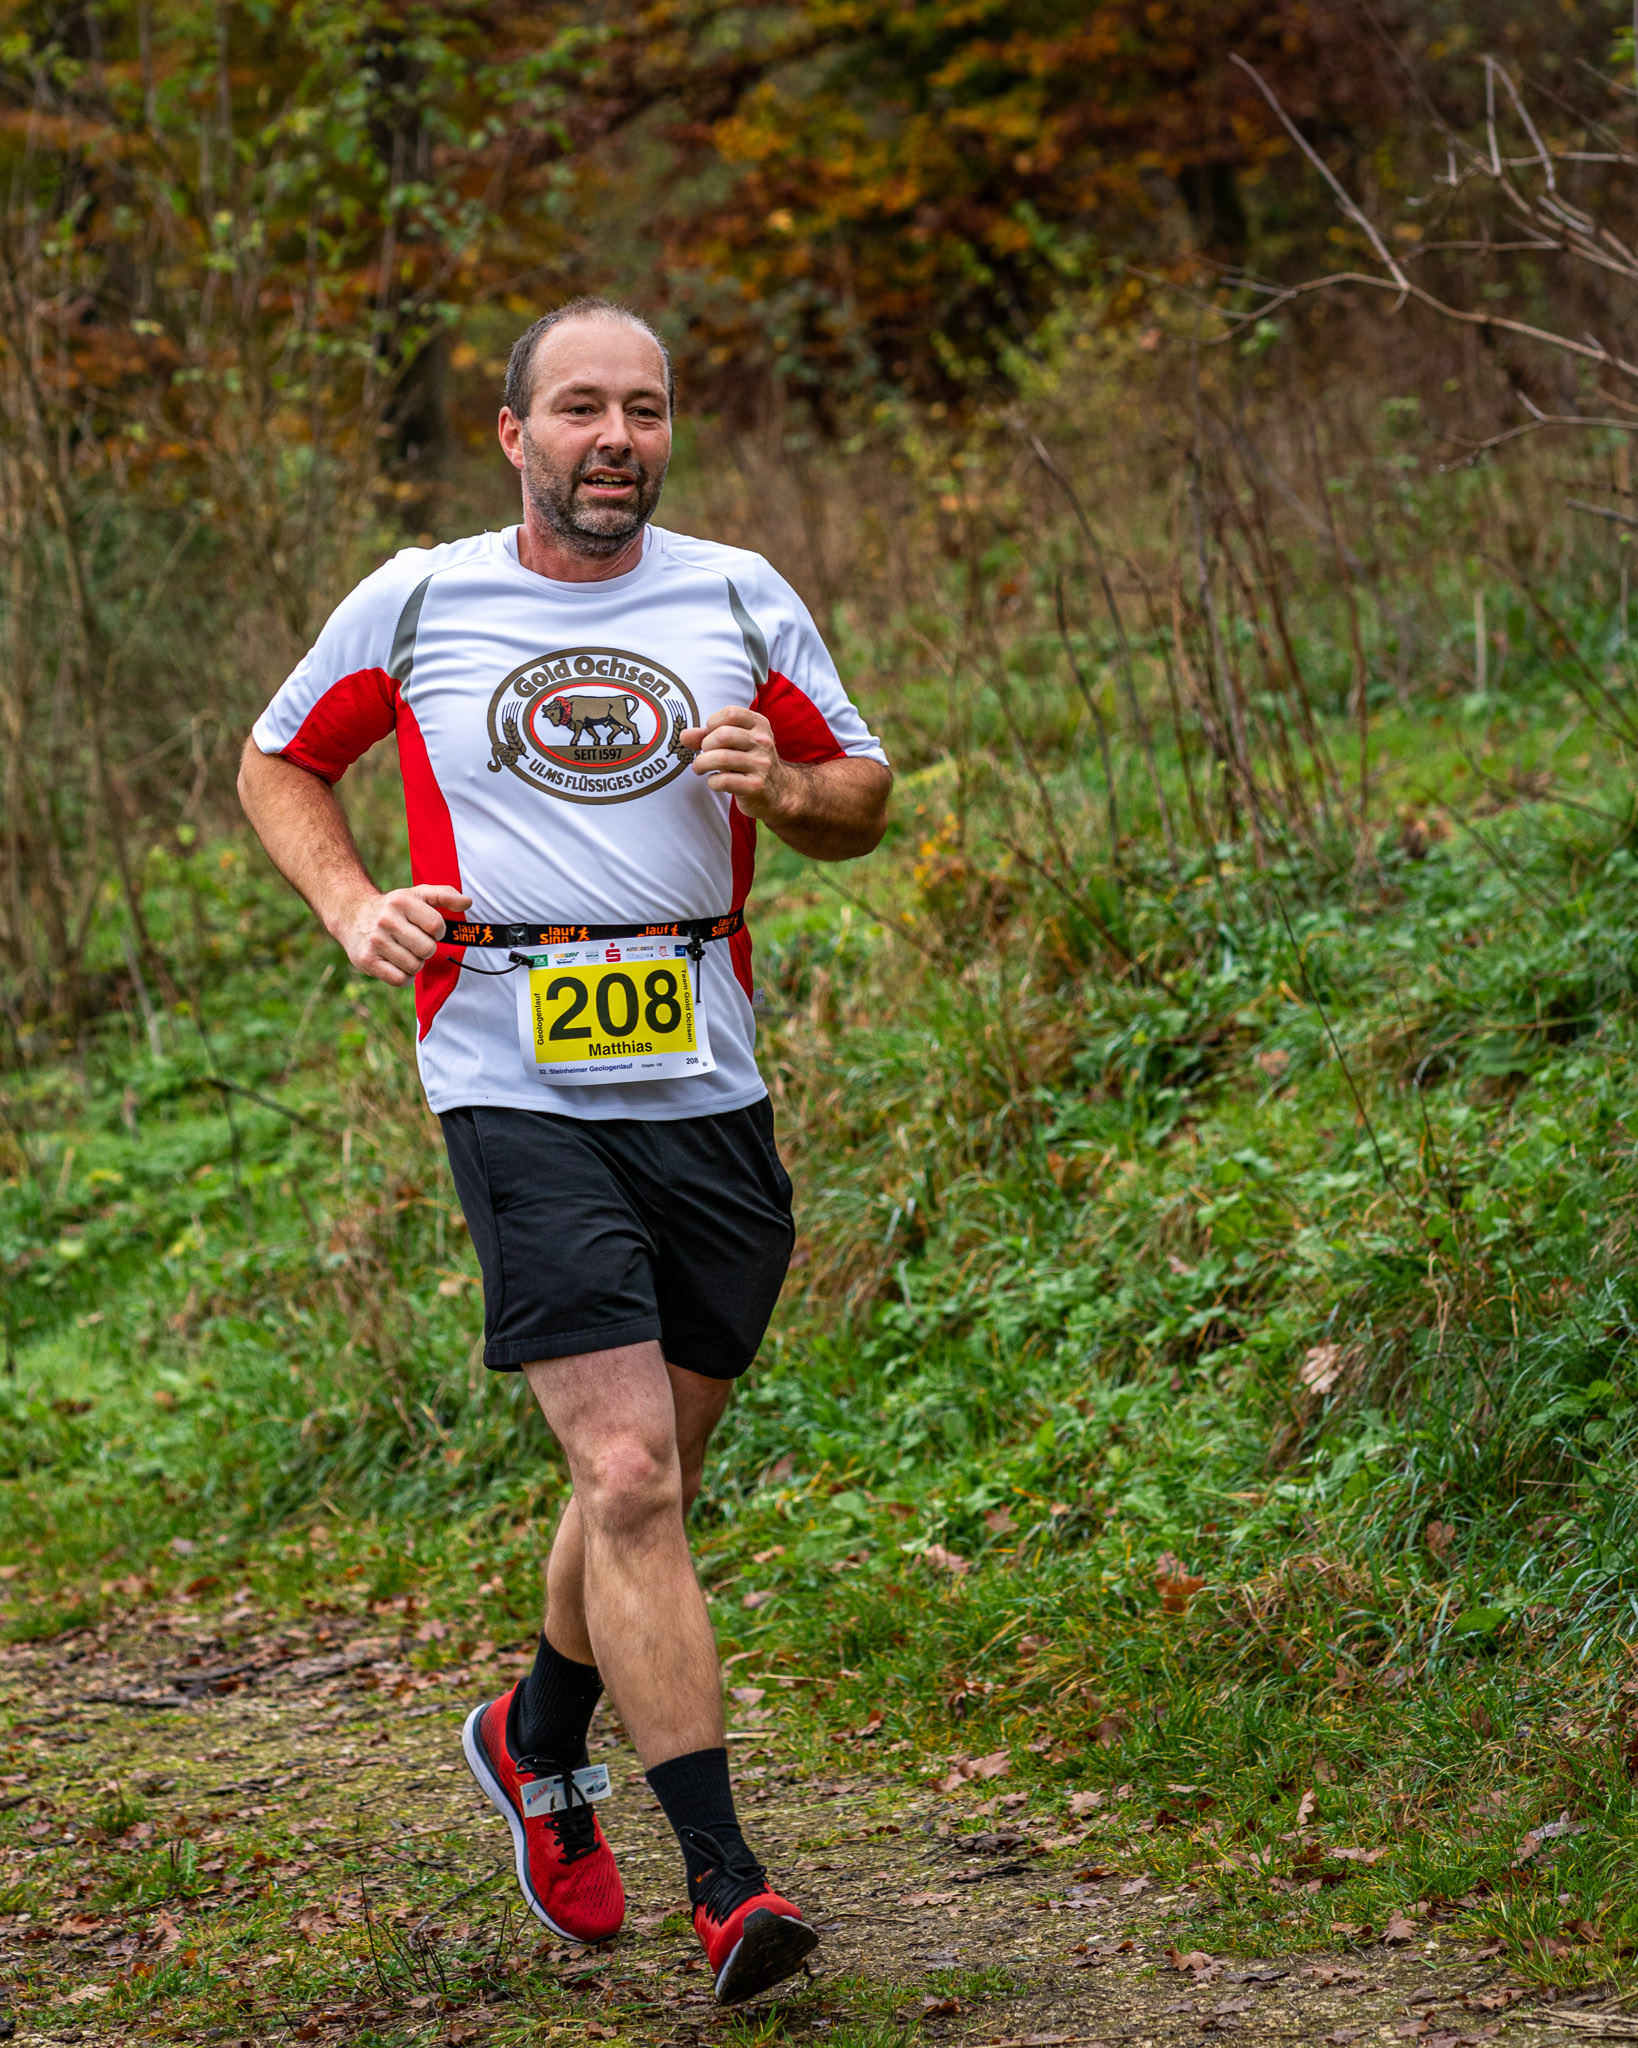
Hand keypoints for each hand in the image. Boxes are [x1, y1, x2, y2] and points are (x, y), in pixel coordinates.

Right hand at [333, 883, 470, 986]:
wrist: (352, 914)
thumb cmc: (394, 908)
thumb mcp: (418, 894)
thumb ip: (445, 895)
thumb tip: (468, 902)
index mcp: (402, 901)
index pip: (436, 925)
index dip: (438, 932)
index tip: (430, 930)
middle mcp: (386, 920)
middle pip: (427, 949)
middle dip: (426, 949)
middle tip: (414, 942)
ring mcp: (375, 941)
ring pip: (414, 966)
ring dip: (415, 963)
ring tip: (404, 952)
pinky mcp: (366, 960)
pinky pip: (399, 979)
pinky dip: (404, 977)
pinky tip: (397, 964)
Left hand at [679, 705, 793, 822]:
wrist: (779, 791)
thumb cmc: (750, 761)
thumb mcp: (735, 743)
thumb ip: (707, 735)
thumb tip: (683, 735)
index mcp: (759, 725)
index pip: (730, 713)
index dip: (712, 724)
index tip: (709, 736)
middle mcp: (763, 742)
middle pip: (723, 735)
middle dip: (705, 745)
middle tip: (704, 754)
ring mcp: (761, 764)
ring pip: (721, 758)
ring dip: (702, 764)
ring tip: (699, 768)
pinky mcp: (756, 786)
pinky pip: (724, 781)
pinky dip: (712, 782)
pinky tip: (715, 782)